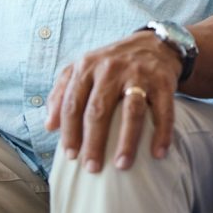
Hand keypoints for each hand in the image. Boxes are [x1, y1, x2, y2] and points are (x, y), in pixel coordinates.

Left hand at [44, 32, 179, 172]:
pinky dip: (162, 133)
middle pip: (99, 110)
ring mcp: (139, 75)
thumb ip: (62, 93)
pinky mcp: (163, 82)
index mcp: (87, 67)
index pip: (72, 103)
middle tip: (91, 168)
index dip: (70, 132)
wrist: (154, 43)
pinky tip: (158, 153)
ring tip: (122, 165)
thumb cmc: (112, 63)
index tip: (71, 156)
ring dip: (126, 141)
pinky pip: (163, 111)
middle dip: (93, 142)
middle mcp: (111, 69)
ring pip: (131, 112)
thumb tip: (49, 126)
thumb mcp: (83, 68)